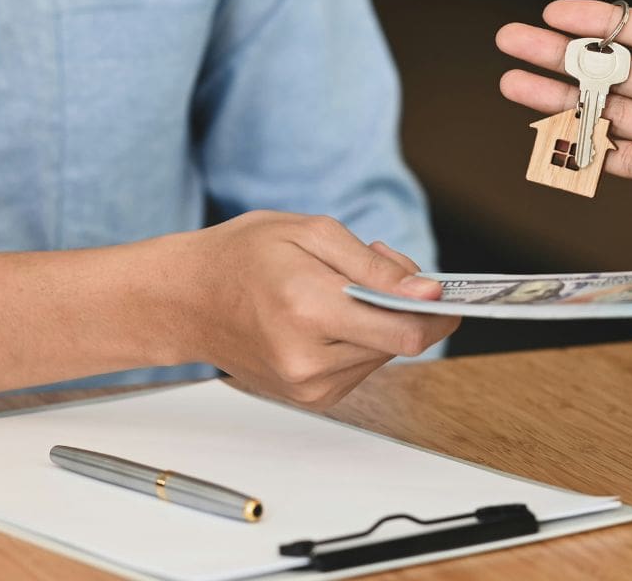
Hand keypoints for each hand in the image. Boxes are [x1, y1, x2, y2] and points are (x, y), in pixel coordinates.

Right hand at [163, 212, 458, 408]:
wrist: (186, 300)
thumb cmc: (241, 257)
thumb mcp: (311, 233)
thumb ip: (375, 267)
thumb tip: (428, 291)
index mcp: (308, 310)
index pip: (405, 332)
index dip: (437, 312)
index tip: (445, 292)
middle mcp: (308, 360)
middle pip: (398, 343)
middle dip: (402, 303)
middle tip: (374, 265)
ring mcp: (306, 386)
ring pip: (382, 356)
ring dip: (378, 321)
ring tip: (340, 287)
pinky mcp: (308, 398)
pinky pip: (360, 368)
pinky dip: (358, 339)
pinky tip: (329, 314)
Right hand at [495, 0, 631, 283]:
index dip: (601, 20)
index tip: (554, 12)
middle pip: (619, 69)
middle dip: (563, 56)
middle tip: (511, 42)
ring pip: (614, 113)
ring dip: (564, 100)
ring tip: (513, 85)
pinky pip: (630, 164)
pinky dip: (591, 152)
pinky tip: (555, 138)